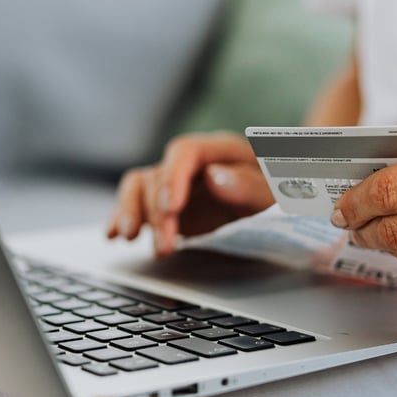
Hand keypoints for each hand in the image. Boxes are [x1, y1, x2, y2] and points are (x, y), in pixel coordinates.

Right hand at [106, 131, 274, 255]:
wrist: (282, 206)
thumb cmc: (283, 194)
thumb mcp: (278, 192)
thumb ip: (251, 185)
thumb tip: (215, 178)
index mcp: (220, 150)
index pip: (185, 152)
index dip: (173, 177)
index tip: (171, 207)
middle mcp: (192, 164)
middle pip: (158, 175)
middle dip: (156, 212)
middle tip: (166, 245)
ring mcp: (175, 184)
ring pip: (139, 187)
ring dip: (131, 212)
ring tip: (129, 238)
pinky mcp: (165, 207)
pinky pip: (136, 205)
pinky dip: (121, 218)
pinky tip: (113, 235)